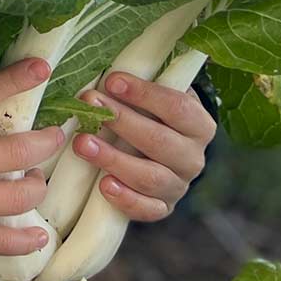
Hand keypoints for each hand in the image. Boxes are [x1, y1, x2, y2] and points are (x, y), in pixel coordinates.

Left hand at [71, 71, 215, 222]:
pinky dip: (126, 199)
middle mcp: (193, 158)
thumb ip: (144, 83)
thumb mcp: (155, 95)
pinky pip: (148, 210)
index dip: (144, 94)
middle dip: (121, 121)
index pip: (177, 107)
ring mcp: (179, 186)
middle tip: (89, 104)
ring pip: (150, 177)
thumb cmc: (152, 116)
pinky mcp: (162, 207)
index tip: (111, 80)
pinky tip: (104, 185)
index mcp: (198, 125)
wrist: (159, 153)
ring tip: (82, 143)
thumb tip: (109, 71)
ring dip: (113, 159)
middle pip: (160, 141)